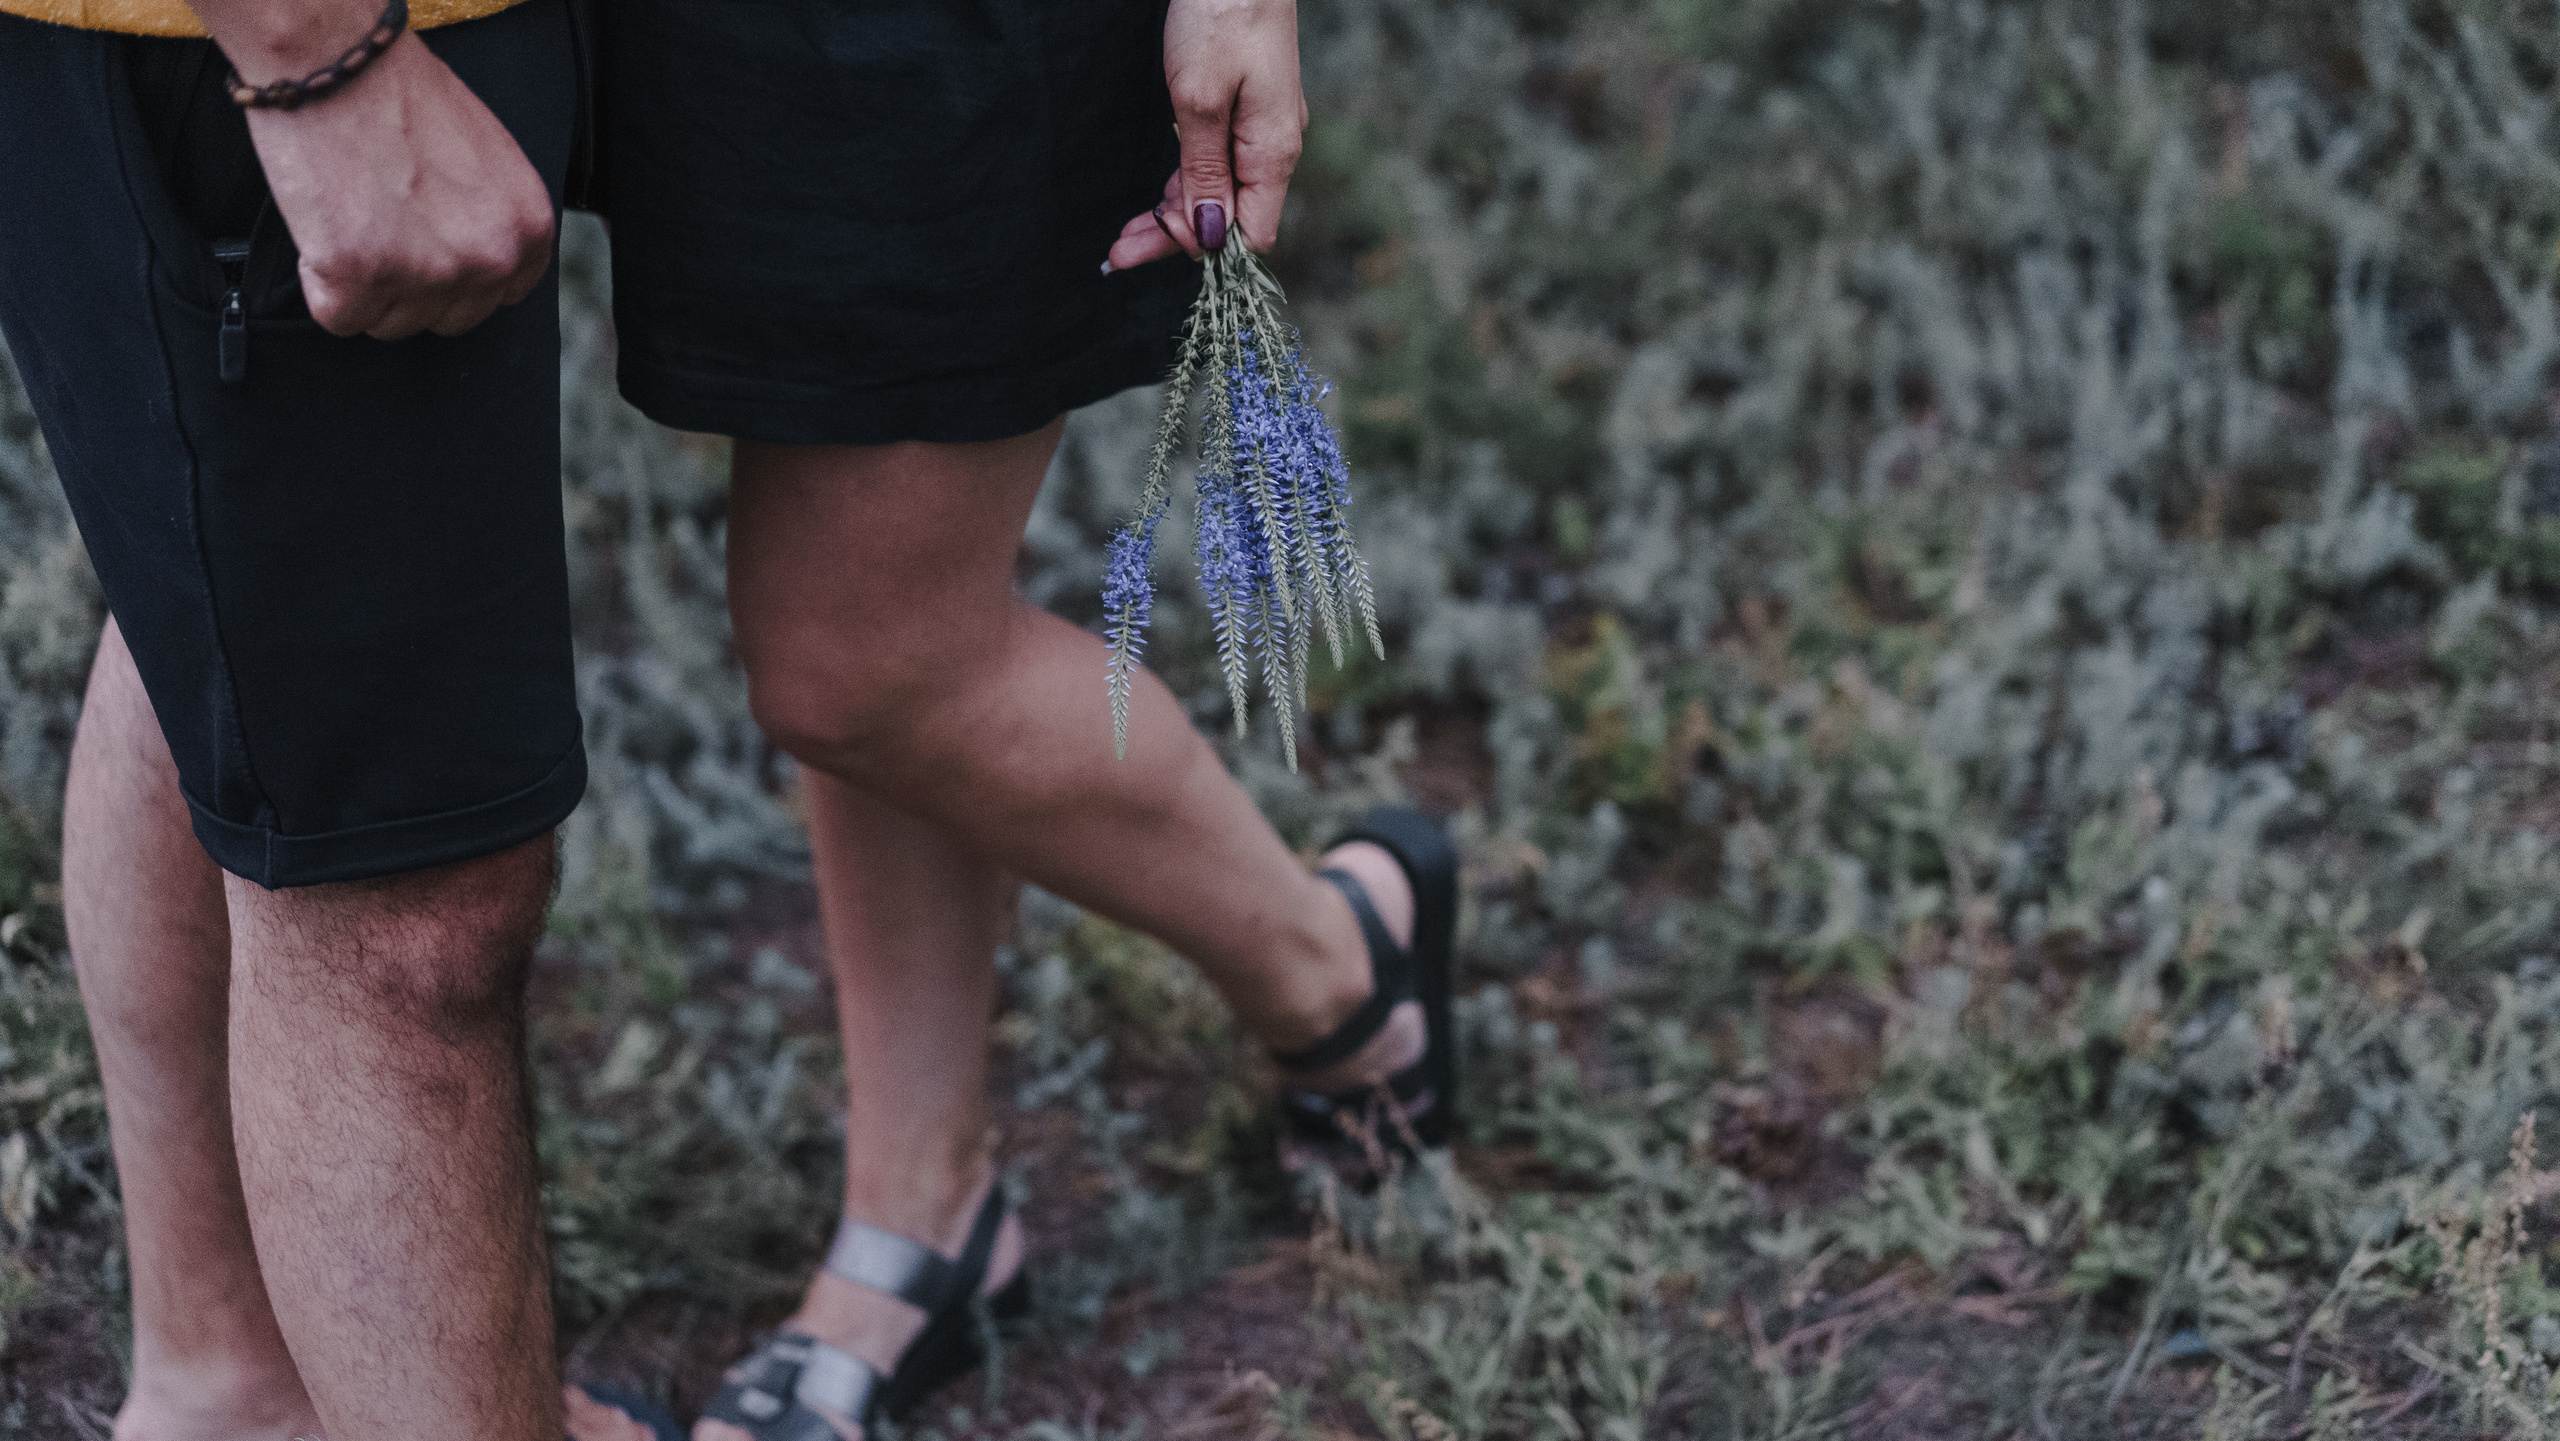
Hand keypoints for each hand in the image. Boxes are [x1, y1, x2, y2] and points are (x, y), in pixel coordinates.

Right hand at [237, 31, 554, 338]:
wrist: (337, 60)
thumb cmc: (403, 95)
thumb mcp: (488, 160)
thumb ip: (492, 219)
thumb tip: (472, 262)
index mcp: (528, 230)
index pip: (500, 296)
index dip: (455, 276)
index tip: (425, 244)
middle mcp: (490, 258)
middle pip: (447, 317)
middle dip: (410, 284)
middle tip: (380, 225)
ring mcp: (428, 272)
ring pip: (392, 323)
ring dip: (365, 286)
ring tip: (354, 216)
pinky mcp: (360, 276)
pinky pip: (339, 316)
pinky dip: (321, 282)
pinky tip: (325, 228)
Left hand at [1105, 0, 1306, 271]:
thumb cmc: (1221, 15)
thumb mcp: (1199, 98)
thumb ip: (1203, 171)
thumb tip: (1209, 236)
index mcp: (1272, 151)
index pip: (1250, 234)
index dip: (1202, 246)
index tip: (1147, 241)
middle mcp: (1274, 147)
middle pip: (1230, 217)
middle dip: (1175, 238)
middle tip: (1117, 253)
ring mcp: (1262, 128)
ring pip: (1221, 191)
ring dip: (1175, 213)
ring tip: (1125, 235)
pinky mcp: (1248, 108)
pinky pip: (1219, 162)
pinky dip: (1187, 182)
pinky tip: (1160, 197)